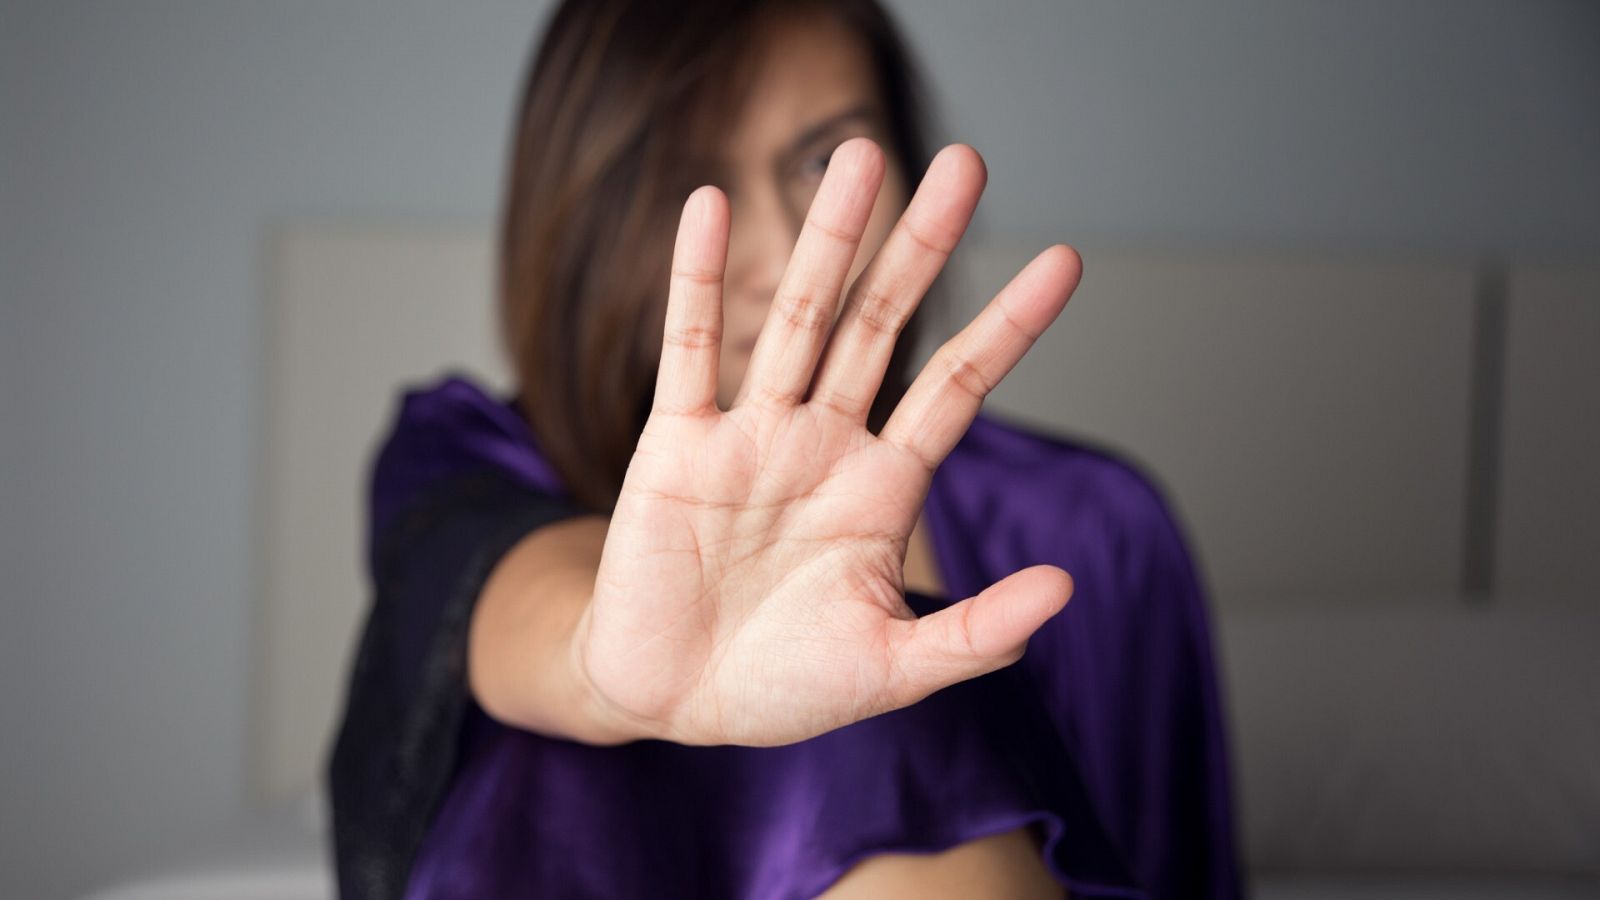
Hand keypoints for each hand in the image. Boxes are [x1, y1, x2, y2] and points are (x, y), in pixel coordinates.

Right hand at [574, 137, 1082, 746]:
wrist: (673, 702)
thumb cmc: (784, 686)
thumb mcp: (893, 670)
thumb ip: (975, 634)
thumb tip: (1065, 589)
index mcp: (882, 488)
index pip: (957, 386)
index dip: (1008, 326)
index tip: (1064, 261)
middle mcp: (823, 442)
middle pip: (881, 324)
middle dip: (922, 246)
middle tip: (966, 162)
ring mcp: (751, 435)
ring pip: (796, 318)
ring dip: (828, 240)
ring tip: (861, 156)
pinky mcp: (675, 444)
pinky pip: (689, 349)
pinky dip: (693, 279)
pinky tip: (708, 204)